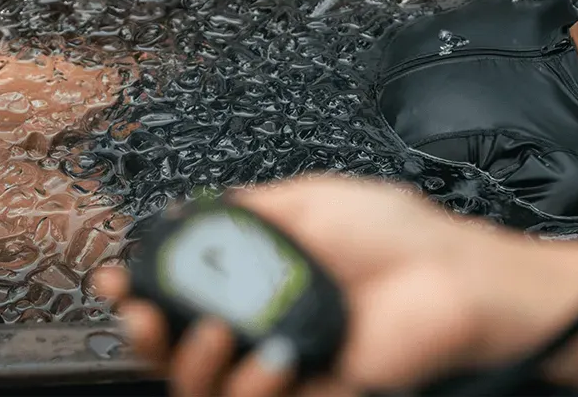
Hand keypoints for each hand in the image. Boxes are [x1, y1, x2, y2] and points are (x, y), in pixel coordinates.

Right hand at [96, 175, 577, 396]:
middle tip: (145, 311)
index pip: (186, 298)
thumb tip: (194, 210)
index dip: (145, 294)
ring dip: (193, 363)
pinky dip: (252, 385)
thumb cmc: (399, 237)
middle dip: (150, 336)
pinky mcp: (315, 396)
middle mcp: (267, 325)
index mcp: (262, 279)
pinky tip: (270, 356)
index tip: (121, 279)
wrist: (456, 280)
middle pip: (180, 352)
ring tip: (217, 331)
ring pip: (205, 388)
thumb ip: (251, 211)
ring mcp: (287, 367)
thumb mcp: (313, 201)